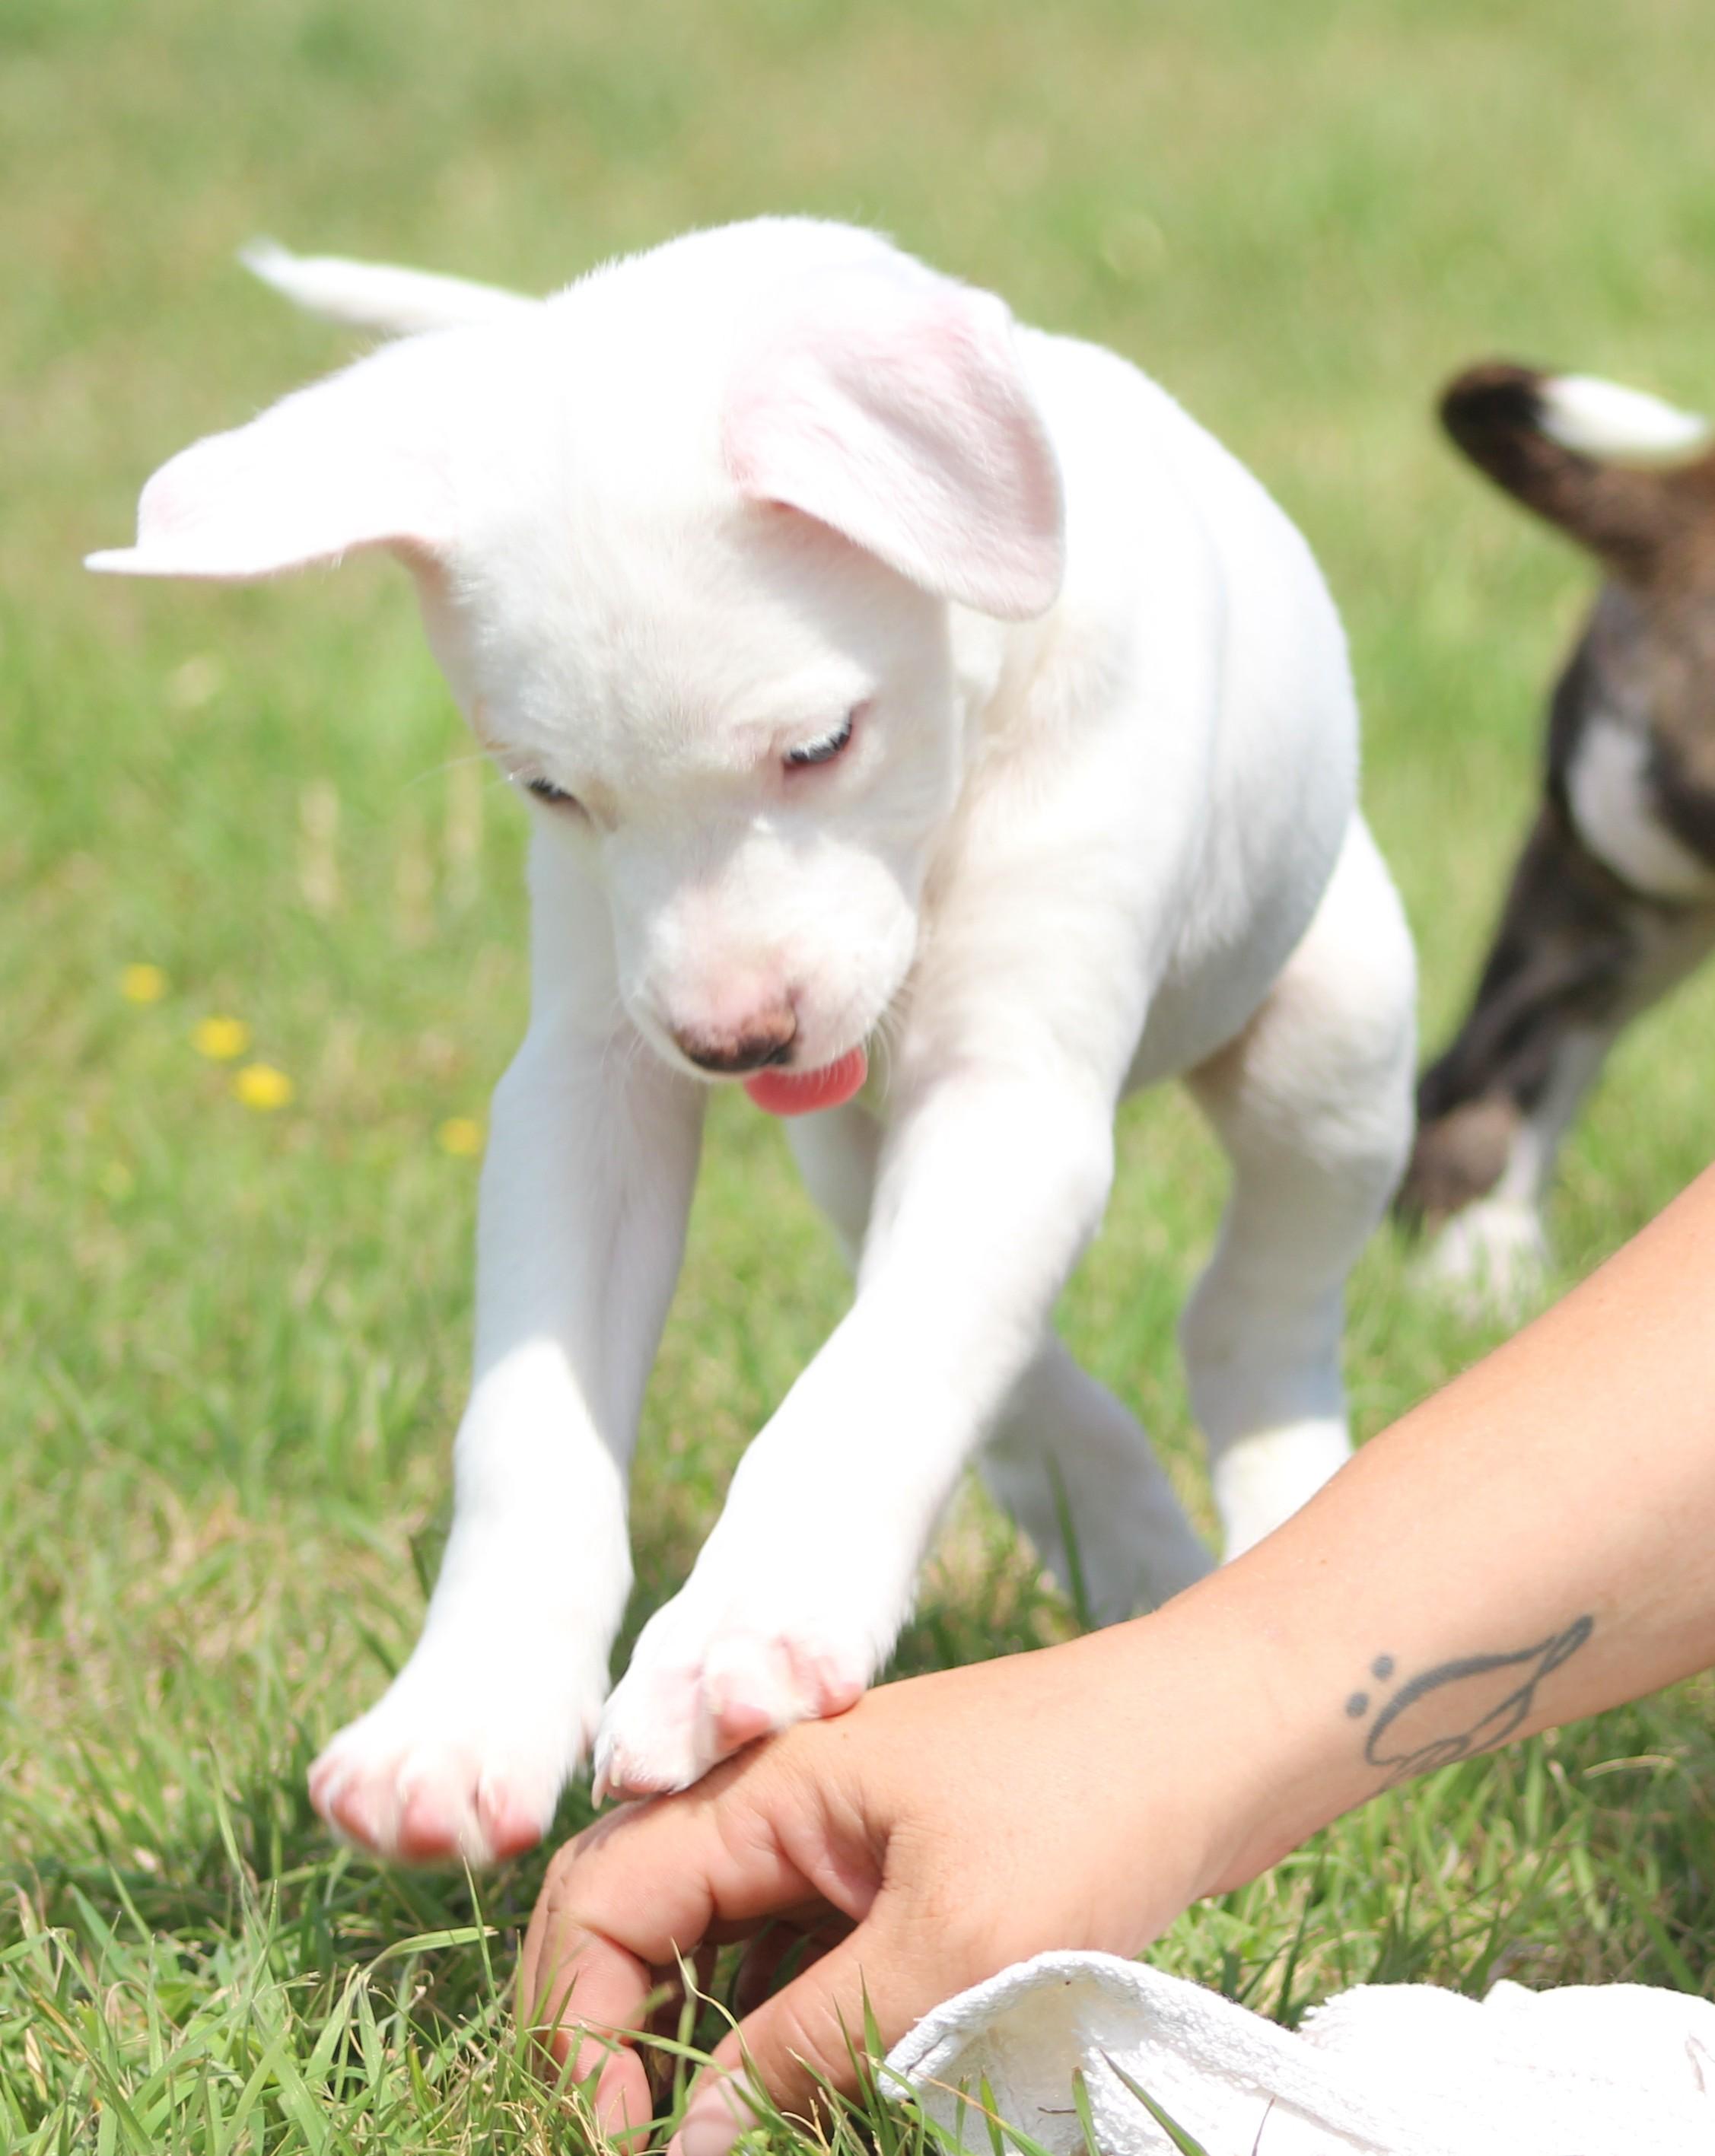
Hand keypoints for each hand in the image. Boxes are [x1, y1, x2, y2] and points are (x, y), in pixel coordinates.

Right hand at [521, 1627, 1257, 2152]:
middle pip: (632, 1922)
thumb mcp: (953, 1949)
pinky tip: (806, 2106)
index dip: (575, 2033)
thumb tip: (685, 2154)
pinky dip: (777, 2037)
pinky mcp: (884, 1877)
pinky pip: (789, 1962)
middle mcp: (772, 1803)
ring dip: (697, 2050)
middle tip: (639, 2149)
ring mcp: (828, 1838)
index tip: (612, 2145)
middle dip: (609, 2041)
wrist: (1219, 1733)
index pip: (599, 1907)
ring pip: (711, 1951)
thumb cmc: (1095, 1812)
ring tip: (723, 2140)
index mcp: (760, 1788)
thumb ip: (808, 2049)